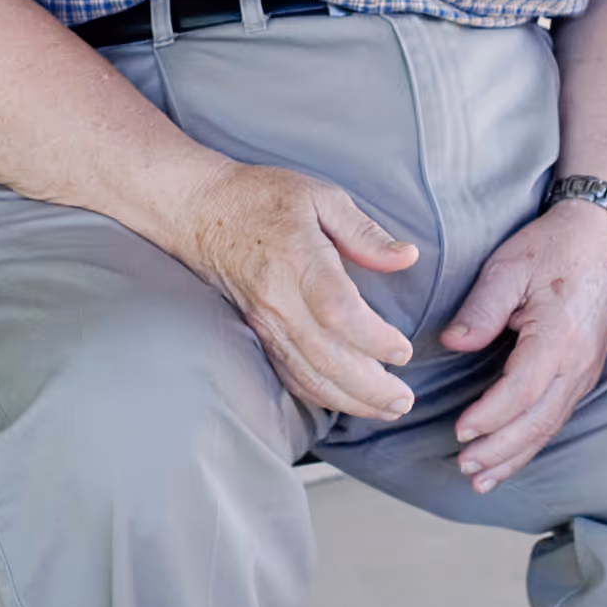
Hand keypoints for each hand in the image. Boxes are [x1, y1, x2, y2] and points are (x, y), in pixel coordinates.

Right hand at [176, 160, 419, 422]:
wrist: (199, 211)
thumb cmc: (262, 198)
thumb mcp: (321, 197)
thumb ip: (364, 231)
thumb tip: (407, 257)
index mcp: (298, 260)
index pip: (338, 310)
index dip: (372, 338)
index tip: (403, 352)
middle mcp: (279, 299)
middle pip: (326, 356)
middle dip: (369, 387)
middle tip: (404, 400)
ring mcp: (264, 321)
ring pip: (307, 374)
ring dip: (350, 399)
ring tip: (386, 409)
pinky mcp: (256, 332)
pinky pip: (288, 373)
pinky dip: (319, 394)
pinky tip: (346, 401)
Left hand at [440, 201, 606, 492]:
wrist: (601, 235)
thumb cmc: (552, 247)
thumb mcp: (509, 266)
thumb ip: (481, 308)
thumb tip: (453, 343)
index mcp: (559, 335)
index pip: (522, 390)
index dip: (491, 416)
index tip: (460, 432)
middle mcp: (579, 361)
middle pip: (538, 420)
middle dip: (501, 450)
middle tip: (465, 467)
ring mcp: (586, 370)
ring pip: (550, 425)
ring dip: (516, 455)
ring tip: (482, 479)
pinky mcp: (584, 372)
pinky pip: (557, 416)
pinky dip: (532, 441)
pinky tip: (510, 457)